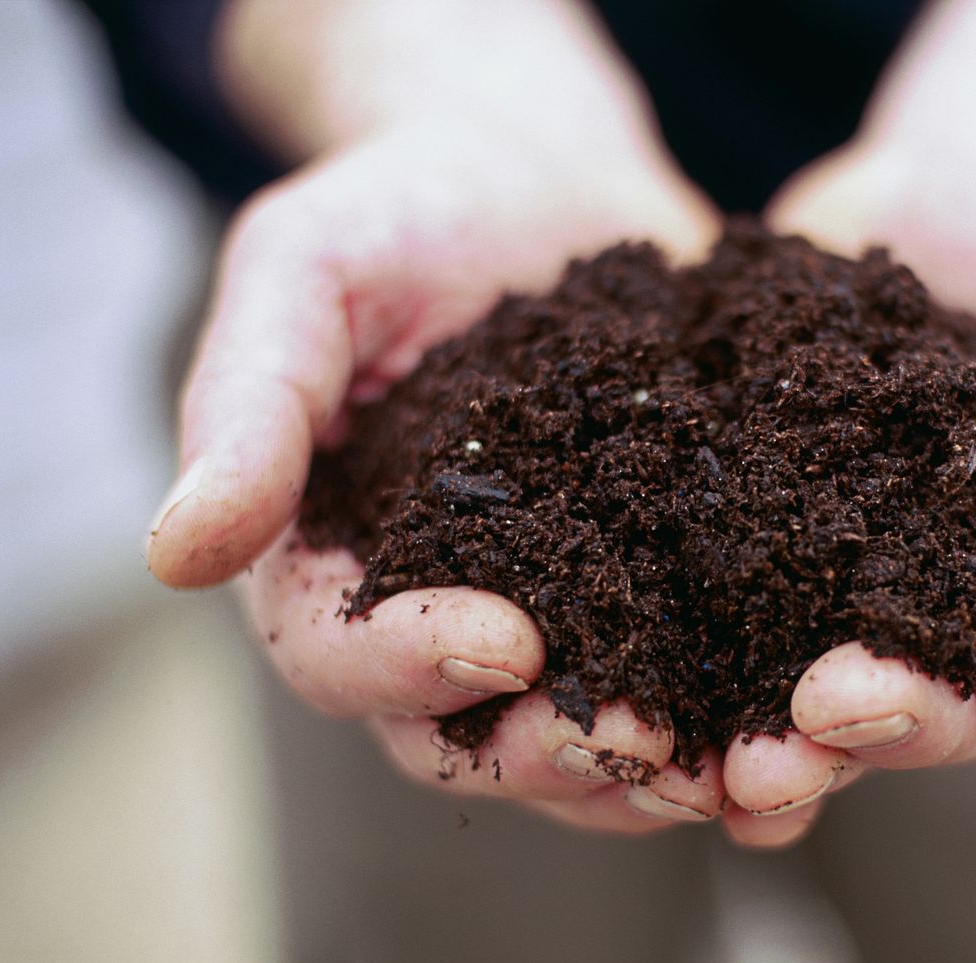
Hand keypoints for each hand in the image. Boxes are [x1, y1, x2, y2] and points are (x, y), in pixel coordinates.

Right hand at [145, 0, 727, 833]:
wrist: (536, 175)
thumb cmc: (403, 210)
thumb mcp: (307, 275)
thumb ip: (249, 406)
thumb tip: (173, 555)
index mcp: (334, 561)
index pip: (342, 655)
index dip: (413, 666)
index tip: (506, 638)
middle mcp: (437, 616)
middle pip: (469, 736)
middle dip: (549, 749)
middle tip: (635, 738)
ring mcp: (555, 615)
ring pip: (582, 744)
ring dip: (652, 775)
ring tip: (733, 772)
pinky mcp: (654, 593)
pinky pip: (686, 685)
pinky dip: (734, 724)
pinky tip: (801, 738)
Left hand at [714, 0, 975, 847]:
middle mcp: (971, 611)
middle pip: (932, 689)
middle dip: (882, 719)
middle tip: (815, 732)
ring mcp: (860, 577)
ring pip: (812, 668)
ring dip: (765, 723)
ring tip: (715, 756)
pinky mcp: (767, 528)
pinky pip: (719, 589)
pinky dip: (680, 631)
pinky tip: (628, 661)